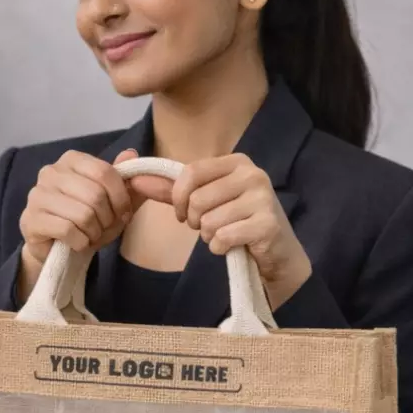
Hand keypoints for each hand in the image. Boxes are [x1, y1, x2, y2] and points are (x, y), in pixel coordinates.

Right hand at [17, 148, 139, 300]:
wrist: (57, 248)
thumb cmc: (88, 220)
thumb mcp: (114, 201)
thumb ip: (126, 179)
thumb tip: (131, 153)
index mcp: (72, 160)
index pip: (105, 172)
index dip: (121, 197)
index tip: (123, 213)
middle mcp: (50, 171)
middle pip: (95, 195)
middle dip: (108, 219)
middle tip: (104, 228)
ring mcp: (37, 195)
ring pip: (83, 214)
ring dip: (95, 232)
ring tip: (90, 235)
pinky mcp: (31, 219)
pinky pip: (68, 230)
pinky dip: (80, 242)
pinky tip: (77, 243)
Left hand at [129, 154, 311, 308]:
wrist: (277, 251)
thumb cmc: (238, 222)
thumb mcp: (207, 201)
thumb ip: (173, 191)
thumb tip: (136, 180)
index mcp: (237, 162)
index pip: (190, 173)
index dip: (178, 198)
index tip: (182, 212)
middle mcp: (252, 175)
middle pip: (197, 200)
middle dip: (195, 222)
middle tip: (209, 227)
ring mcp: (263, 199)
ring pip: (209, 222)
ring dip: (209, 236)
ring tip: (224, 235)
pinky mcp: (267, 224)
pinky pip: (223, 238)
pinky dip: (220, 247)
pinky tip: (233, 245)